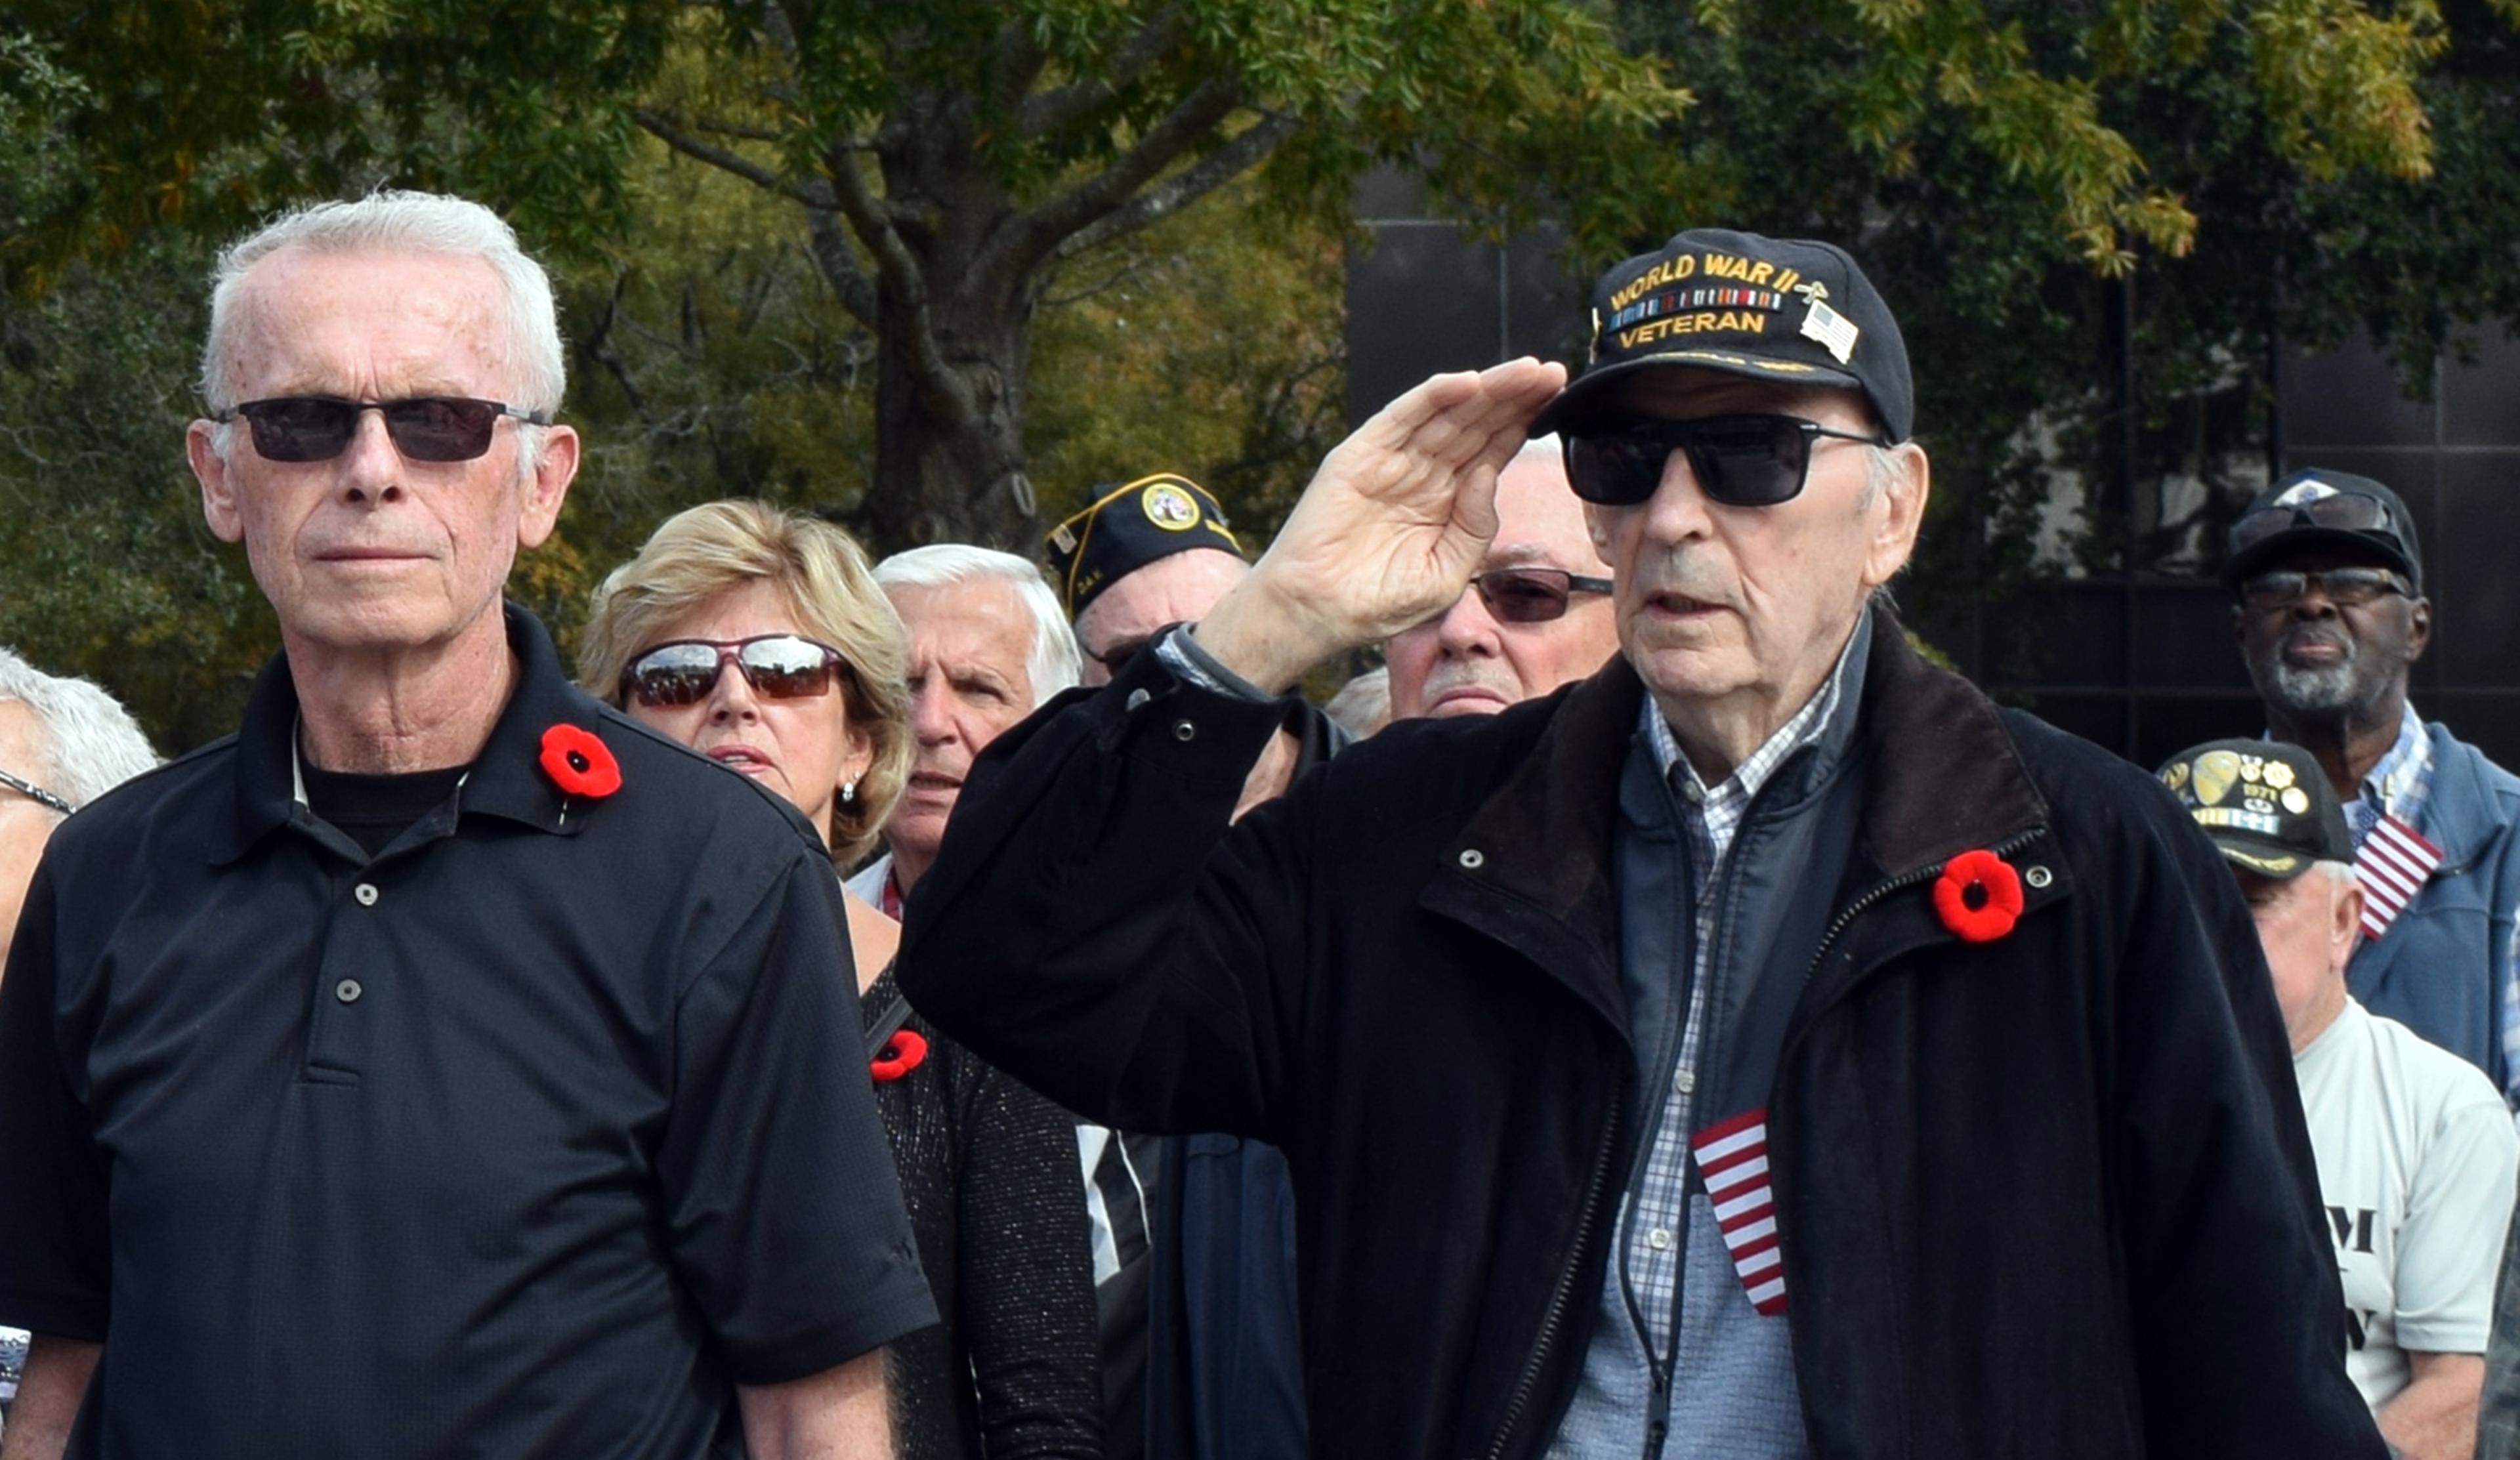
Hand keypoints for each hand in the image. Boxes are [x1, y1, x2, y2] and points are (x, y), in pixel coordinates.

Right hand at [1195, 358, 1566, 690]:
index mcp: (1447, 501)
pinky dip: (1434, 397)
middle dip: (1515, 399)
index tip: (1558, 400)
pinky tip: (1469, 384)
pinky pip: (1402, 417)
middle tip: (1552, 373)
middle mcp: (1423, 473)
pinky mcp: (1361, 453)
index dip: (1523, 424)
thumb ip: (1475, 527)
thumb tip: (1491, 475)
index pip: (1492, 451)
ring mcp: (1393, 460)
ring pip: (1447, 414)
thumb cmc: (1376, 602)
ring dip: (1487, 390)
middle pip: (1477, 425)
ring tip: (1525, 372)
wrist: (1317, 613)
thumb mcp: (1446, 574)